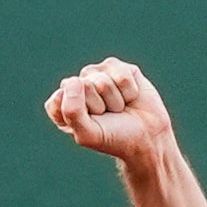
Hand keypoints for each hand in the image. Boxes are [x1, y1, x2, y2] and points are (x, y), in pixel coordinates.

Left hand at [44, 55, 175, 162]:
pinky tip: (130, 98)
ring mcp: (99, 74)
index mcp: (63, 103)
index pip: (58, 98)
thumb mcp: (88, 134)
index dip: (77, 113)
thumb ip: (71, 111)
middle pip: (82, 86)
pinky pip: (122, 75)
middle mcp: (78, 86)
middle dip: (99, 106)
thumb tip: (75, 80)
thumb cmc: (115, 138)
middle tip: (109, 116)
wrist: (148, 138)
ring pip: (102, 81)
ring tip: (120, 109)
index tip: (90, 125)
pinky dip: (130, 92)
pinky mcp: (119, 68)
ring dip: (115, 101)